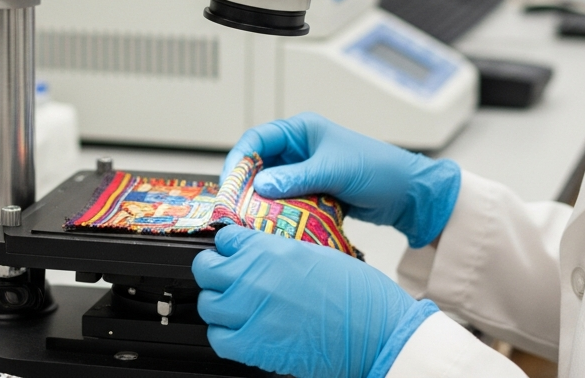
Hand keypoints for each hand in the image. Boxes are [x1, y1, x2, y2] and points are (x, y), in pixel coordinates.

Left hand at [194, 224, 437, 377]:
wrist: (378, 333)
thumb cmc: (359, 296)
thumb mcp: (316, 254)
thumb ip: (278, 253)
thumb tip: (256, 256)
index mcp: (272, 248)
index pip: (225, 239)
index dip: (229, 248)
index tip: (233, 255)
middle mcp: (255, 276)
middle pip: (206, 270)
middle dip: (215, 274)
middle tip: (229, 281)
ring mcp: (251, 310)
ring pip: (208, 304)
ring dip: (220, 305)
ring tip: (238, 309)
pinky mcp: (253, 345)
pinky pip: (218, 338)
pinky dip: (225, 335)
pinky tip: (242, 332)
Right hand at [224, 112, 461, 247]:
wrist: (408, 194)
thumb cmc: (378, 170)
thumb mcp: (334, 171)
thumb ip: (295, 179)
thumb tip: (260, 186)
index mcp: (302, 131)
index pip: (257, 140)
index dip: (239, 160)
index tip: (228, 184)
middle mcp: (299, 148)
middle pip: (259, 164)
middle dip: (246, 185)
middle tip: (234, 207)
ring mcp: (305, 170)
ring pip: (270, 185)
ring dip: (261, 201)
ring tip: (251, 220)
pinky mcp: (312, 190)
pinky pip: (286, 200)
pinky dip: (278, 211)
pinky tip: (273, 224)